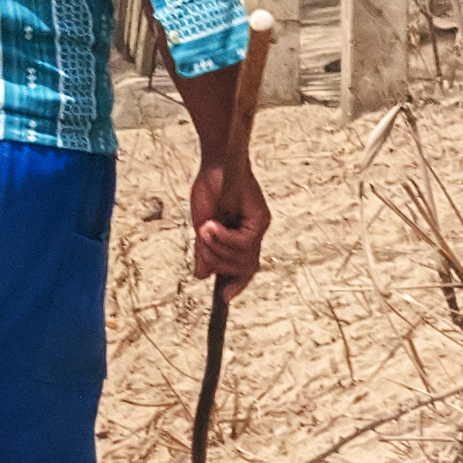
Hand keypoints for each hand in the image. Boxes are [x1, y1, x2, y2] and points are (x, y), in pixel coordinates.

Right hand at [190, 153, 267, 292]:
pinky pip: (244, 243)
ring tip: (204, 231)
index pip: (245, 269)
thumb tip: (202, 276)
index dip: (237, 285)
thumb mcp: (202, 225)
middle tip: (202, 243)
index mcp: (243, 236)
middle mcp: (255, 234)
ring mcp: (260, 227)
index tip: (225, 299)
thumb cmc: (209, 188)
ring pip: (244, 259)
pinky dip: (225, 238)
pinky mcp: (261, 219)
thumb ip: (205, 250)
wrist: (214, 163)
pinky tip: (212, 225)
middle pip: (244, 268)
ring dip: (219, 249)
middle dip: (218, 262)